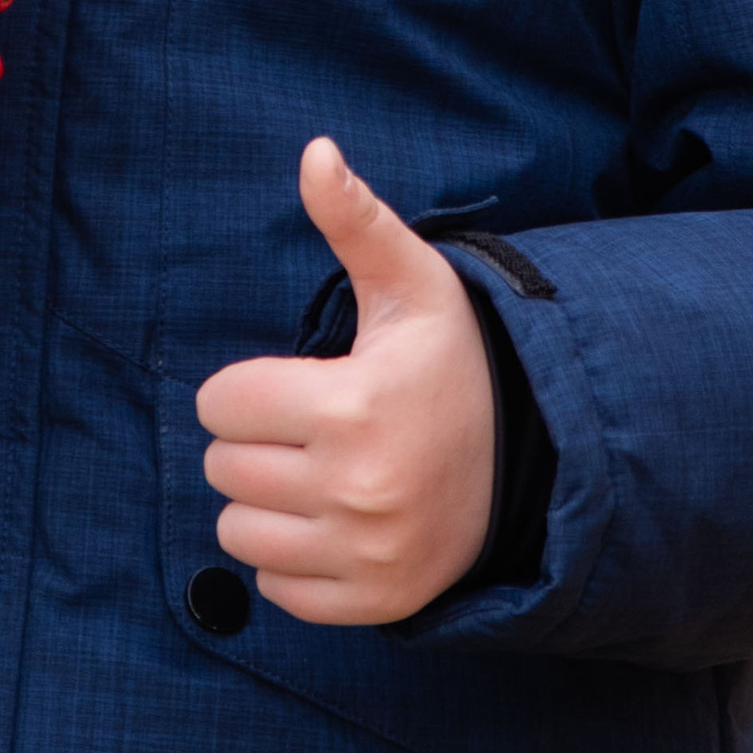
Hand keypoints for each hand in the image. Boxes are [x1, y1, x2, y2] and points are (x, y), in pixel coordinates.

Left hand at [195, 138, 496, 627]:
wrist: (533, 461)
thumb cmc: (452, 363)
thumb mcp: (413, 283)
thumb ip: (354, 219)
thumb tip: (314, 151)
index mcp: (352, 405)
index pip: (219, 404)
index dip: (247, 388)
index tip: (298, 384)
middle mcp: (356, 488)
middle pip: (221, 468)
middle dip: (253, 442)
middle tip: (310, 429)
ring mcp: (365, 553)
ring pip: (236, 533)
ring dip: (265, 504)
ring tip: (321, 473)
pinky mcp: (373, 601)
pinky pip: (276, 589)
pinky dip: (293, 560)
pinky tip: (337, 522)